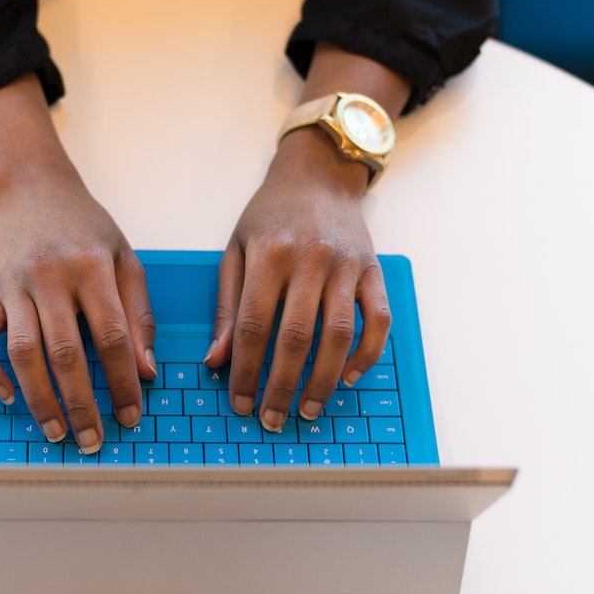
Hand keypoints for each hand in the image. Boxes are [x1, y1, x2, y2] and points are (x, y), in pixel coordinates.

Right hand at [0, 169, 156, 454]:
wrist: (30, 187)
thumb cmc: (83, 226)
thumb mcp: (125, 258)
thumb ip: (139, 314)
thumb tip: (145, 371)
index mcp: (92, 268)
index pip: (113, 336)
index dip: (123, 381)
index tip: (131, 415)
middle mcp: (50, 278)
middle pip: (65, 352)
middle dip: (81, 403)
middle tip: (92, 439)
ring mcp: (14, 286)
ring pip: (22, 352)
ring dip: (38, 398)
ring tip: (55, 432)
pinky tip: (7, 396)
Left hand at [204, 126, 391, 431]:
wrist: (319, 174)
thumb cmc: (271, 215)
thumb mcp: (236, 249)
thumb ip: (226, 306)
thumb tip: (215, 361)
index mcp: (268, 254)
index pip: (253, 325)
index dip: (245, 370)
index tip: (240, 403)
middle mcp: (310, 260)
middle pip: (295, 337)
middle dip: (281, 385)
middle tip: (272, 418)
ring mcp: (346, 266)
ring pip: (339, 335)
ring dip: (324, 379)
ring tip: (308, 409)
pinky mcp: (373, 271)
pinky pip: (377, 320)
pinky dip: (367, 354)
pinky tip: (349, 377)